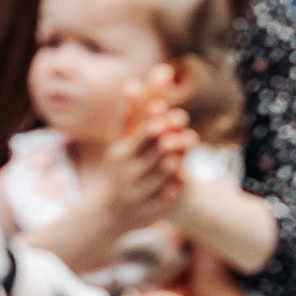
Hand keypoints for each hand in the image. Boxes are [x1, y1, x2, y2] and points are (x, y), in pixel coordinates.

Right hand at [91, 77, 190, 231]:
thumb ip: (130, 113)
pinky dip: (173, 190)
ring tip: (188, 139)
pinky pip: (164, 200)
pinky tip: (184, 180)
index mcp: (121, 154)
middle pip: (153, 154)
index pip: (141, 136)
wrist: (107, 213)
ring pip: (161, 176)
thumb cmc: (118, 166)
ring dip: (174, 160)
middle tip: (183, 120)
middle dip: (168, 139)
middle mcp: (128, 174)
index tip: (167, 108)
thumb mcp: (119, 141)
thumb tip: (132, 82)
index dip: (155, 123)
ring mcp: (138, 194)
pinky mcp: (149, 212)